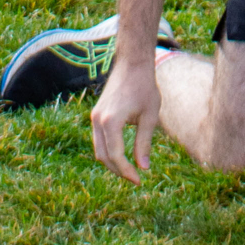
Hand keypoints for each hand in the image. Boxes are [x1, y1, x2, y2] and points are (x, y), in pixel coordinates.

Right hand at [91, 50, 161, 183]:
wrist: (132, 64)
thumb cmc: (144, 87)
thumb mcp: (149, 116)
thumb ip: (144, 143)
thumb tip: (143, 168)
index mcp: (111, 121)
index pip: (116, 156)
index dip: (127, 171)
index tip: (139, 180)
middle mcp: (98, 120)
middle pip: (103, 156)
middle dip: (119, 170)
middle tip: (135, 178)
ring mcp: (95, 117)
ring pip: (99, 149)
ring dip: (112, 163)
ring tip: (129, 170)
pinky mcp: (96, 114)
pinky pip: (99, 139)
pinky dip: (108, 151)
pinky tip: (122, 156)